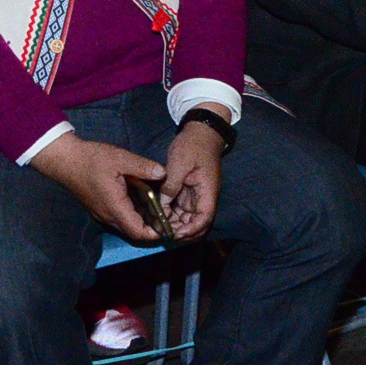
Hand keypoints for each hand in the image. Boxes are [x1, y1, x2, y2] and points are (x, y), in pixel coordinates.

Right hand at [31, 133, 167, 241]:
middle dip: (151, 227)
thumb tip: (163, 173)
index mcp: (115, 207)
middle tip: (168, 214)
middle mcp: (108, 215)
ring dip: (142, 220)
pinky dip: (133, 213)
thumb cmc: (92, 159)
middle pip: (133, 231)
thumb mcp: (121, 158)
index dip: (154, 233)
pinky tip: (142, 199)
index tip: (168, 225)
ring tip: (158, 206)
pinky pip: (119, 217)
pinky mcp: (100, 208)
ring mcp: (102, 213)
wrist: (65, 160)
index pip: (137, 231)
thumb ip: (143, 167)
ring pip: (126, 224)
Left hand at [159, 121, 225, 240]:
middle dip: (182, 231)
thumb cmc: (193, 145)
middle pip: (197, 223)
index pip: (204, 218)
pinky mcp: (187, 192)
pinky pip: (180, 209)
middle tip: (163, 233)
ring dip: (176, 225)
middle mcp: (203, 197)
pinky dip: (172, 215)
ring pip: (187, 218)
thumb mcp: (180, 163)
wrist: (200, 131)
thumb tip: (164, 203)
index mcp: (207, 191)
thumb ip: (171, 185)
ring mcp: (195, 195)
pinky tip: (159, 216)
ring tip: (158, 226)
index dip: (191, 229)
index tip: (176, 233)